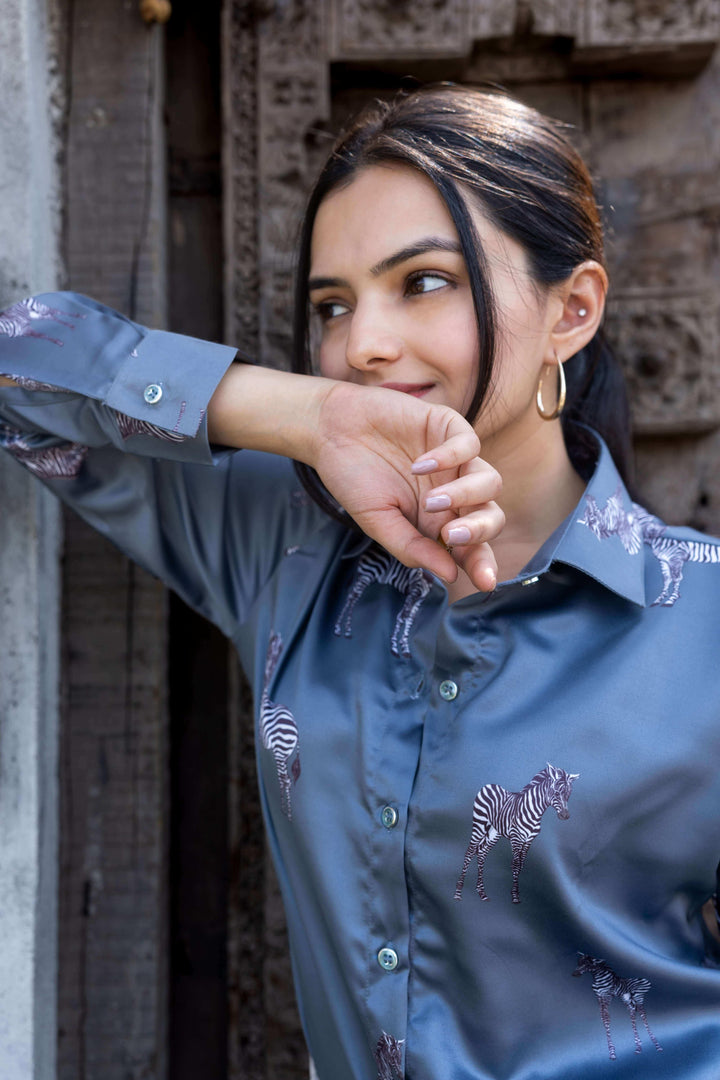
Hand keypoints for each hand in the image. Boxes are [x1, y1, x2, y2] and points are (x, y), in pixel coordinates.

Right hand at [312, 381, 503, 589]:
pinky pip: (470, 445)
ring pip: (490, 482)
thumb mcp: (377, 521)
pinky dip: (449, 458)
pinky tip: (418, 465)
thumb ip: (412, 547)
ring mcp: (456, 461)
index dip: (482, 564)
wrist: (331, 430)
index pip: (472, 547)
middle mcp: (455, 493)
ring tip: (430, 501)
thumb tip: (451, 575)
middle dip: (480, 531)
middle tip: (452, 535)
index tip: (485, 582)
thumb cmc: (353, 479)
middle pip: (491, 516)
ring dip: (465, 496)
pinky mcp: (449, 427)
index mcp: (439, 522)